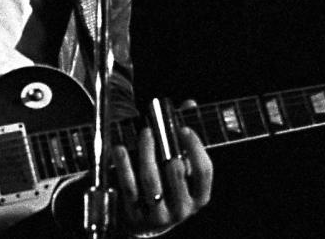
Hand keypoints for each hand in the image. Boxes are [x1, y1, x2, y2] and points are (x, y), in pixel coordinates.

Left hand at [112, 101, 212, 235]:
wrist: (148, 220)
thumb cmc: (168, 185)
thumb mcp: (180, 166)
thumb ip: (184, 137)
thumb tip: (189, 104)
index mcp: (199, 196)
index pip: (204, 171)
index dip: (196, 148)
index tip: (184, 127)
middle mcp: (183, 209)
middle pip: (175, 173)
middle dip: (165, 147)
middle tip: (154, 128)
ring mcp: (160, 215)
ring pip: (151, 181)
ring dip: (145, 153)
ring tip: (143, 133)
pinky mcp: (136, 216)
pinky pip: (129, 188)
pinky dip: (124, 166)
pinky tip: (120, 148)